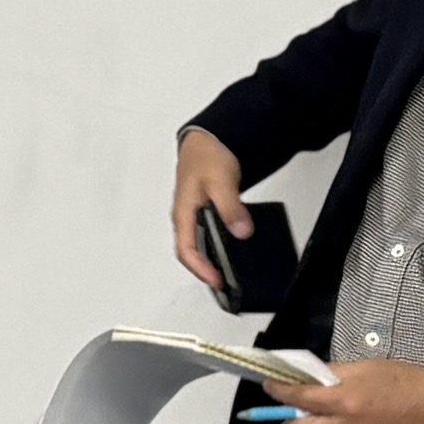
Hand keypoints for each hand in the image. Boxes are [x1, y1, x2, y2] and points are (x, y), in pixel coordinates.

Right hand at [170, 126, 251, 287]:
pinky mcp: (205, 211)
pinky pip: (208, 234)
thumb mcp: (221, 182)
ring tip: (228, 272)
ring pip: (199, 244)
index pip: (186, 250)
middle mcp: (185, 217)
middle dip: (205, 271)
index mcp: (182, 213)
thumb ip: (231, 208)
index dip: (200, 269)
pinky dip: (218, 245)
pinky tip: (233, 247)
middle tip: (223, 284)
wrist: (206, 139)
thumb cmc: (205, 156)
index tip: (216, 280)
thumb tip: (241, 230)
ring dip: (211, 260)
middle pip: (191, 253)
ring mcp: (194, 214)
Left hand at [284, 358, 423, 423]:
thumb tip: (304, 377)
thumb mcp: (365, 368)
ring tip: (346, 417)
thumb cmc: (402, 381)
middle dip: (295, 419)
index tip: (269, 385)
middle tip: (305, 408)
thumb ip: (331, 374)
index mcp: (345, 400)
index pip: (298, 397)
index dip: (278, 390)